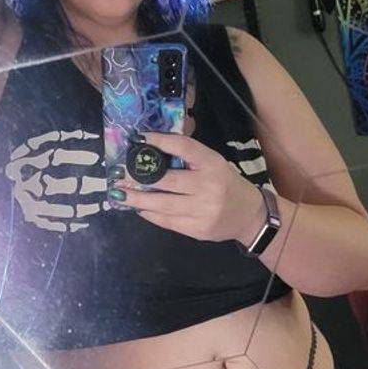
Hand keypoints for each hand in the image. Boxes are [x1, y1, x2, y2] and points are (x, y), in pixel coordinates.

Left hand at [115, 131, 266, 245]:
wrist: (249, 216)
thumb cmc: (226, 184)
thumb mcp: (214, 164)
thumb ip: (189, 159)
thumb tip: (152, 150)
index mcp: (213, 164)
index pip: (184, 147)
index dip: (160, 141)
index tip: (138, 138)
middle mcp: (209, 186)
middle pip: (167, 180)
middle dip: (139, 177)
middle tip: (118, 175)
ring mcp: (203, 210)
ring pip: (163, 204)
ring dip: (138, 200)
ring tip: (119, 195)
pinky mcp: (198, 229)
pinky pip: (168, 221)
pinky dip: (151, 215)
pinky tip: (140, 209)